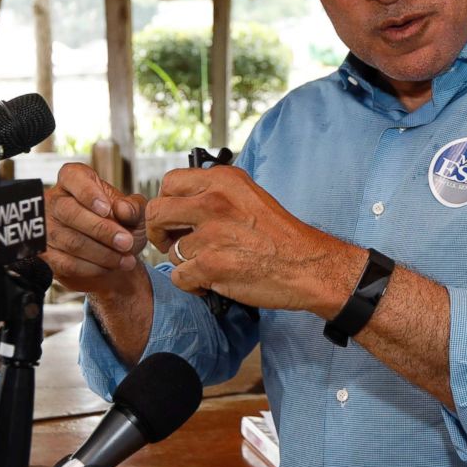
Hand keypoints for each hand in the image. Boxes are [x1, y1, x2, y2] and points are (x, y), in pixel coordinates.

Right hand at [43, 163, 147, 294]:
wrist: (113, 252)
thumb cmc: (121, 224)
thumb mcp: (135, 212)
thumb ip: (134, 207)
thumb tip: (123, 208)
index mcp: (74, 180)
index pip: (72, 177)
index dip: (88, 192)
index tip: (107, 209)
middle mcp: (55, 201)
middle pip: (69, 212)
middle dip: (102, 230)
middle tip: (126, 242)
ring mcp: (47, 228)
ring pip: (70, 241)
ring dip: (102, 253)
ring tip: (126, 259)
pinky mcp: (47, 255)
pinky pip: (66, 263)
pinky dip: (92, 268)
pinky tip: (110, 267)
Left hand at [145, 165, 359, 313]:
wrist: (309, 265)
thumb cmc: (282, 236)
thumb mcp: (250, 196)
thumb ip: (217, 193)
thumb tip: (182, 202)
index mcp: (223, 180)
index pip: (170, 182)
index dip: (167, 203)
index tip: (176, 218)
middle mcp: (214, 201)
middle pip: (156, 212)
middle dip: (160, 232)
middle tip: (174, 243)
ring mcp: (212, 234)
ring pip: (170, 249)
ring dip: (184, 262)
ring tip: (207, 266)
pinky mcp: (212, 265)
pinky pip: (179, 276)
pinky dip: (192, 285)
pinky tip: (211, 282)